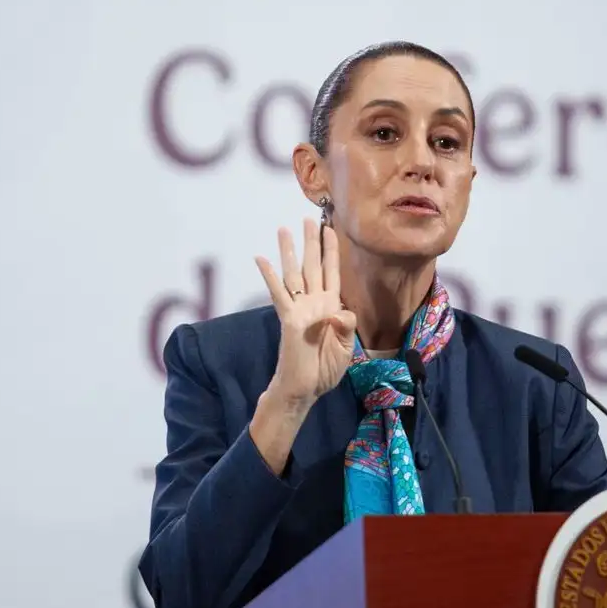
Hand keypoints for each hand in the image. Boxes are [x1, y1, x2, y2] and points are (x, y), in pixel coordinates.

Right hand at [255, 219, 357, 406]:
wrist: (306, 389)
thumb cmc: (324, 370)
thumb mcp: (346, 348)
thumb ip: (346, 327)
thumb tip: (339, 312)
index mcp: (331, 307)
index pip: (332, 273)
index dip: (332, 251)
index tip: (331, 230)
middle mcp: (314, 303)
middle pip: (312, 266)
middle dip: (311, 242)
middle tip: (308, 218)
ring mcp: (299, 309)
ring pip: (294, 273)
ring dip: (289, 251)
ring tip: (284, 229)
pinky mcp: (288, 319)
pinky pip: (278, 294)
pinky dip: (270, 276)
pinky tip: (261, 258)